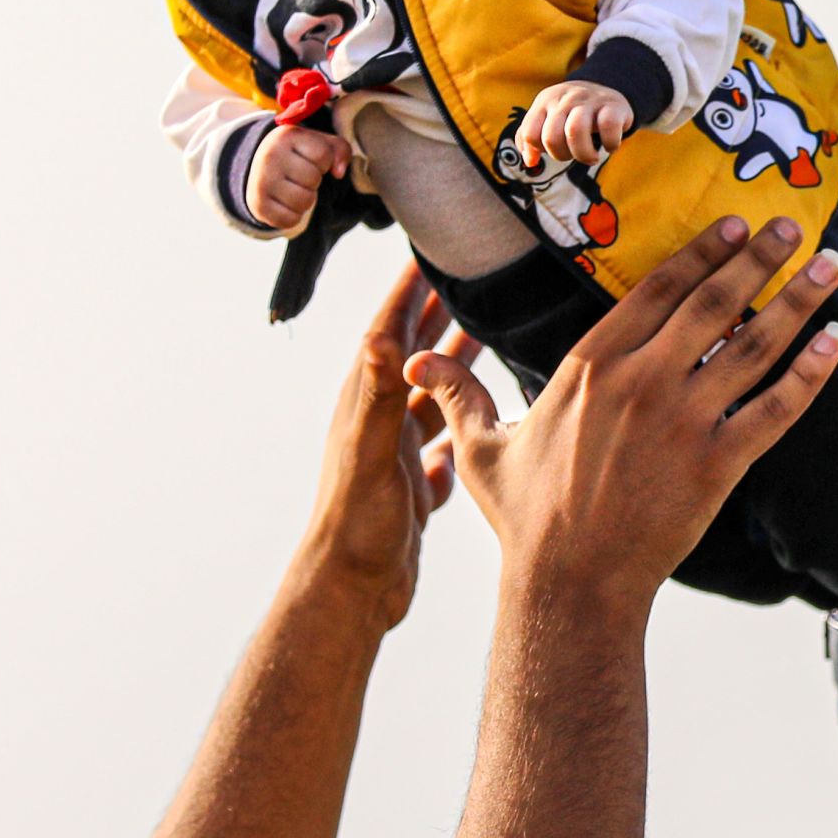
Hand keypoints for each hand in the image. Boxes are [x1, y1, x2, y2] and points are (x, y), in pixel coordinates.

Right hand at [246, 122, 352, 230]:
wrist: (260, 169)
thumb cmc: (298, 155)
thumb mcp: (319, 144)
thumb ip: (340, 150)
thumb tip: (339, 173)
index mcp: (286, 136)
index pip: (323, 155)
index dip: (324, 162)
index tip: (310, 159)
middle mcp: (270, 156)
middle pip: (313, 179)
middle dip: (314, 181)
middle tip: (300, 176)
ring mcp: (261, 182)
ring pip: (304, 201)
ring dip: (306, 199)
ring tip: (294, 189)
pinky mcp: (258, 206)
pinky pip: (290, 220)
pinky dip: (294, 216)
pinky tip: (285, 203)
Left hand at [297, 267, 466, 635]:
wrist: (350, 592)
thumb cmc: (356, 527)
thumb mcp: (372, 455)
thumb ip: (379, 398)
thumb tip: (383, 338)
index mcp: (367, 405)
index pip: (388, 331)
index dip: (408, 288)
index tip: (428, 245)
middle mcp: (378, 424)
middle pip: (412, 355)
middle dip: (436, 313)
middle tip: (468, 276)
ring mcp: (395, 457)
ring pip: (430, 398)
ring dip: (454, 365)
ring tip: (486, 334)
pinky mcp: (412, 490)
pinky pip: (442, 449)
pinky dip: (462, 428)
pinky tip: (482, 423)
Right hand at [405, 217, 837, 613]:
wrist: (569, 585)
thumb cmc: (526, 519)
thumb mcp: (483, 449)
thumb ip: (463, 396)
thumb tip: (419, 363)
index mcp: (590, 366)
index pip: (657, 290)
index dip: (700, 252)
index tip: (731, 227)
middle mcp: (642, 381)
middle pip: (714, 302)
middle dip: (757, 257)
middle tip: (788, 225)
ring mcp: (684, 421)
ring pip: (754, 344)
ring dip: (797, 300)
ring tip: (829, 267)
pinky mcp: (718, 464)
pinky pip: (775, 409)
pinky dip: (810, 374)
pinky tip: (834, 344)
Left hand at [515, 79, 632, 170]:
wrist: (607, 87)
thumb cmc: (573, 112)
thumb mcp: (547, 117)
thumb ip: (530, 138)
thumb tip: (530, 161)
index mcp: (545, 101)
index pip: (530, 134)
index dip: (540, 150)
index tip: (554, 149)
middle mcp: (565, 98)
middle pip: (551, 137)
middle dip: (561, 155)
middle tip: (573, 155)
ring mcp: (589, 100)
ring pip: (575, 131)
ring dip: (583, 154)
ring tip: (591, 157)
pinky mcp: (614, 105)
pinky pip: (608, 127)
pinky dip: (610, 144)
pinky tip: (609, 146)